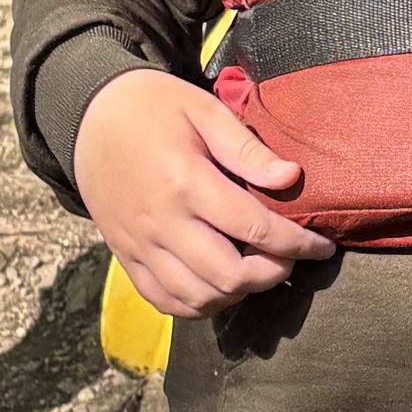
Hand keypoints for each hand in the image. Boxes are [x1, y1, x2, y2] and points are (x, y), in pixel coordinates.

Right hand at [71, 65, 332, 309]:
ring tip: (258, 272)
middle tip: (291, 259)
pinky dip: (198, 305)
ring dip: (238, 294)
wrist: (88, 117)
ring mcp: (140, 245)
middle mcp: (162, 222)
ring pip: (197, 298)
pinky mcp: (126, 256)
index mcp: (186, 182)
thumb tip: (291, 178)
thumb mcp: (203, 110)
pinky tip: (220, 287)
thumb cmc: (153, 107)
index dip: (298, 245)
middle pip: (229, 276)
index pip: (254, 229)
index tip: (323, 247)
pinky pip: (164, 301)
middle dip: (272, 275)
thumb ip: (247, 148)